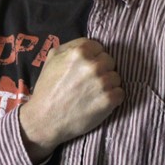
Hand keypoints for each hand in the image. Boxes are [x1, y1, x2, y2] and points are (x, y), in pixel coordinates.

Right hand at [18, 38, 123, 161]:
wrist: (44, 120)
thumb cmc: (47, 89)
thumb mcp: (52, 59)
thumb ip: (70, 47)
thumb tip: (87, 44)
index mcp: (79, 52)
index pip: (99, 47)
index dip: (93, 58)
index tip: (85, 68)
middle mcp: (93, 65)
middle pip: (110, 61)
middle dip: (101, 70)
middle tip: (88, 82)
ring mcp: (102, 83)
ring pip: (116, 77)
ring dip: (108, 85)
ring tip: (92, 93)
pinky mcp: (109, 100)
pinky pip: (120, 93)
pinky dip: (112, 98)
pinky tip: (98, 102)